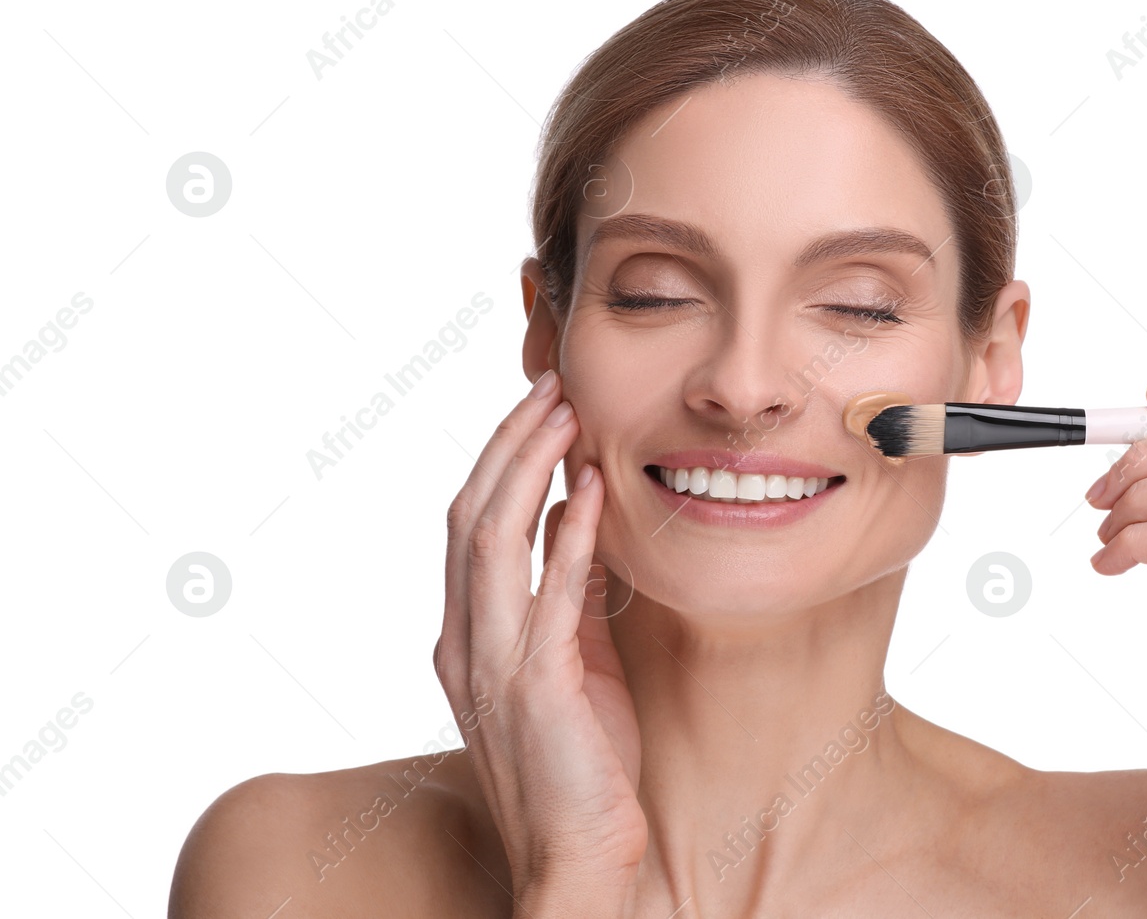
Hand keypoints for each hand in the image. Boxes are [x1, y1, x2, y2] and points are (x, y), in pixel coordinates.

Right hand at [434, 370, 644, 907]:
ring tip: (564, 413)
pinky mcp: (534, 686)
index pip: (472, 523)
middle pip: (470, 514)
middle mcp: (464, 640)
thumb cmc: (582, 763)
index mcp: (467, 633)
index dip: (501, 457)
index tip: (540, 405)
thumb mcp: (574, 659)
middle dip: (509, 441)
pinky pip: (547, 594)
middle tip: (550, 384)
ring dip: (527, 467)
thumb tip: (578, 520)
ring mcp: (490, 663)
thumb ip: (569, 591)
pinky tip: (588, 490)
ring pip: (491, 539)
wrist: (578, 856)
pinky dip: (568, 536)